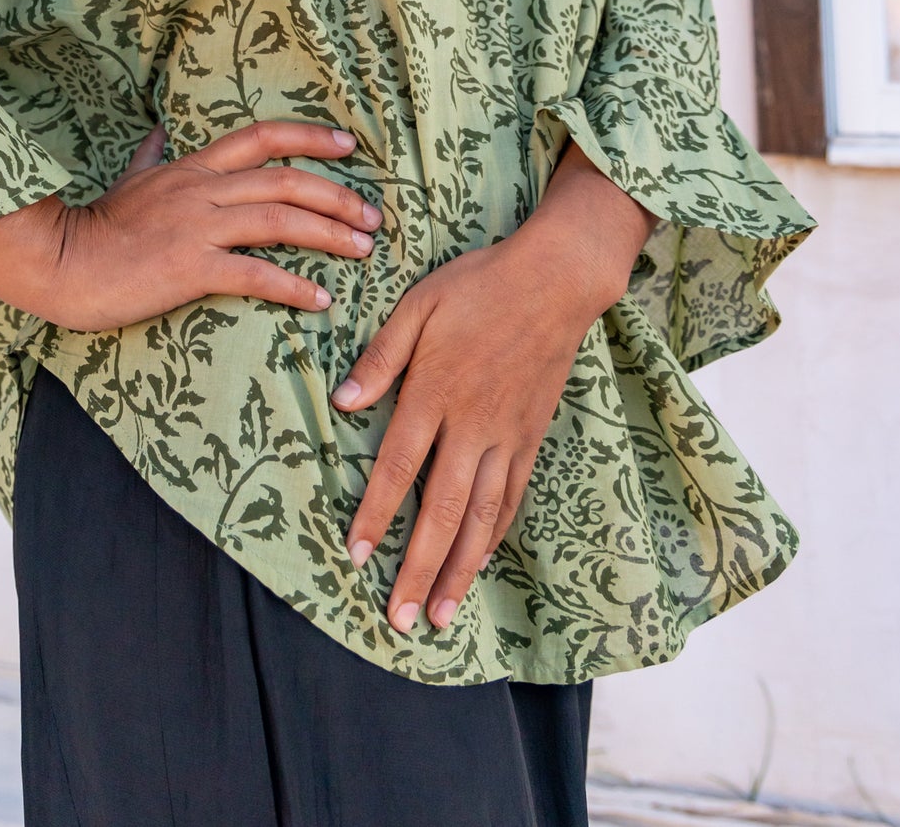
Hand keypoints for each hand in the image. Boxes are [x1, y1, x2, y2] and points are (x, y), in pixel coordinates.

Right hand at [0, 119, 382, 330]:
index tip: (349, 144)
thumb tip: (159, 130)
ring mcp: (197, 226)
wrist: (58, 262)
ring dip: (329, 234)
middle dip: (338, 196)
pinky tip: (319, 300)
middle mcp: (202, 190)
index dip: (310, 137)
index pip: (262, 138)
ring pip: (279, 219)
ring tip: (363, 251)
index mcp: (191, 168)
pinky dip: (292, 285)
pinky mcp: (189, 267)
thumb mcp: (127, 179)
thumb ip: (149, 156)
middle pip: (287, 181)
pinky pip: (254, 274)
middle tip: (374, 216)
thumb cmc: (91, 227)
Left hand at [331, 140, 652, 636]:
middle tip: (400, 620)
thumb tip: (344, 402)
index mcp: (435, 391)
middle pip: (442, 510)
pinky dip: (495, 534)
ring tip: (441, 613)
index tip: (356, 555)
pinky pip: (513, 495)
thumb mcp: (418, 305)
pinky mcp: (532, 435)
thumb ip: (381, 357)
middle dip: (419, 569)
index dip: (376, 514)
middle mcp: (472, 424)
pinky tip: (481, 561)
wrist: (555, 279)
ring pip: (482, 516)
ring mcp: (507, 435)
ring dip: (460, 569)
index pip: (398, 466)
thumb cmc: (479, 285)